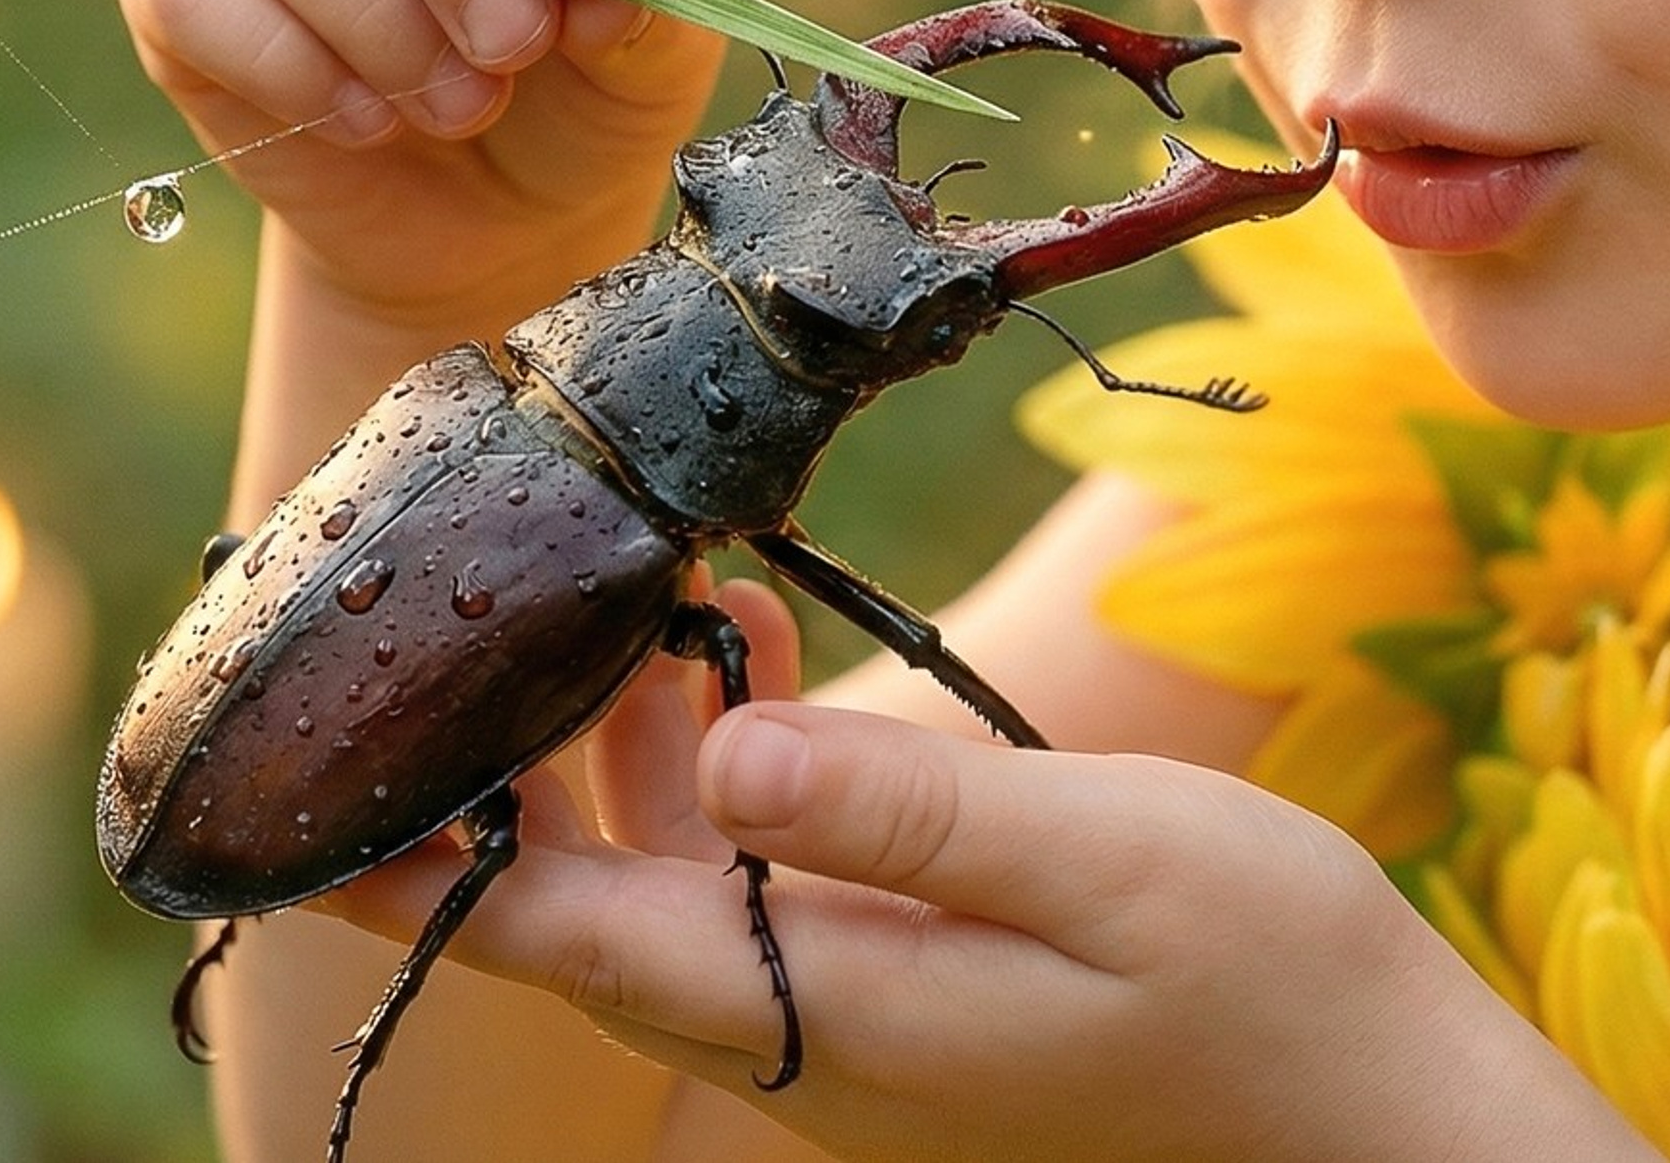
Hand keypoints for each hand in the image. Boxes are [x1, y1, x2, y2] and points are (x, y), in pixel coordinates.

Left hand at [327, 631, 1621, 1162]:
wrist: (1369, 1091)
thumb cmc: (1259, 970)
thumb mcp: (1099, 861)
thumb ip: (910, 807)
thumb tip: (723, 748)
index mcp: (831, 1010)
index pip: (571, 938)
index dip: (426, 870)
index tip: (300, 806)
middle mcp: (812, 1029)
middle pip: (599, 901)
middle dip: (521, 763)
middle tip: (478, 604)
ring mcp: (859, 1010)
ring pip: (679, 873)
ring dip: (632, 735)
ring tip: (632, 577)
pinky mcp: (912, 977)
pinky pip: (772, 866)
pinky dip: (738, 752)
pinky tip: (748, 643)